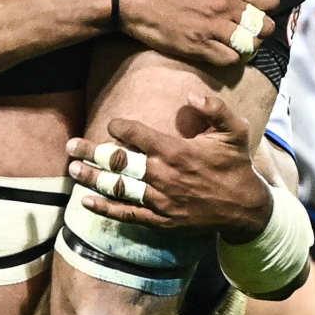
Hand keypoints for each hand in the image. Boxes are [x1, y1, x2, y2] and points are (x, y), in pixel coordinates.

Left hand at [66, 93, 271, 236]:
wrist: (244, 208)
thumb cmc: (236, 165)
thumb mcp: (235, 131)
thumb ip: (215, 108)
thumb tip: (190, 94)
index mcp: (178, 152)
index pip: (140, 136)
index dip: (122, 128)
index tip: (113, 124)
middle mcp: (164, 176)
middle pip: (120, 162)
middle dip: (92, 152)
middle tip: (70, 145)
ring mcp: (160, 200)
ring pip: (118, 187)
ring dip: (92, 178)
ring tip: (72, 169)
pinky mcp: (160, 219)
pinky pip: (127, 213)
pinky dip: (105, 207)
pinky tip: (86, 200)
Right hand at [117, 0, 279, 67]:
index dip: (267, 4)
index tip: (258, 7)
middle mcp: (225, 7)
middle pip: (265, 27)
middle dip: (261, 28)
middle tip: (249, 28)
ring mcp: (213, 29)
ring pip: (250, 45)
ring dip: (247, 45)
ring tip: (238, 42)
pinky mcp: (199, 47)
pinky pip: (229, 58)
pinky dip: (230, 57)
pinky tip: (223, 51)